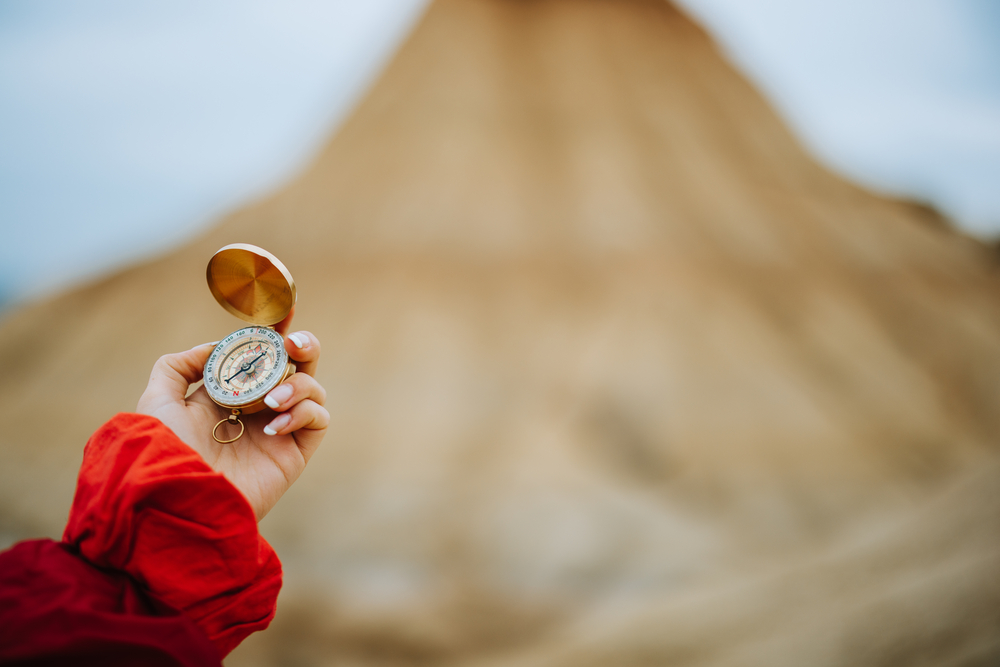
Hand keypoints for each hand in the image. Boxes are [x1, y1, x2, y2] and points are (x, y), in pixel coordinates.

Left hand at [136, 311, 328, 519]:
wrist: (177, 496)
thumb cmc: (163, 450)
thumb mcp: (157, 399)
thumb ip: (179, 364)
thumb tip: (218, 346)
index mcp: (231, 393)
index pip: (261, 355)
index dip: (276, 331)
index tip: (283, 312)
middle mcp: (259, 407)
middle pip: (299, 365)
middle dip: (304, 346)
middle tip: (292, 343)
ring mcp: (280, 429)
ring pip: (313, 388)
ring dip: (298, 383)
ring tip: (270, 400)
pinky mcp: (295, 453)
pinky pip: (319, 419)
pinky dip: (304, 412)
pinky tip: (274, 425)